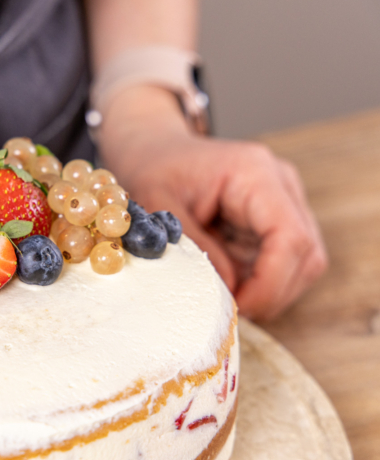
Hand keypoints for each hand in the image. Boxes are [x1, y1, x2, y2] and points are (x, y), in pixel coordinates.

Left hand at [96, 86, 327, 319]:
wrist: (153, 149)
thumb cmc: (153, 169)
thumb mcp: (157, 206)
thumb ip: (192, 246)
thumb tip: (228, 290)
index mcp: (255, 173)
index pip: (290, 237)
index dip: (271, 282)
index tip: (237, 307)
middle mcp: (281, 185)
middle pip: (306, 255)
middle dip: (271, 293)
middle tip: (229, 310)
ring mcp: (283, 203)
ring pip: (301, 263)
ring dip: (268, 290)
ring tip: (225, 296)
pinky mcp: (274, 221)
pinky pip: (282, 262)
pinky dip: (259, 282)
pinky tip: (227, 284)